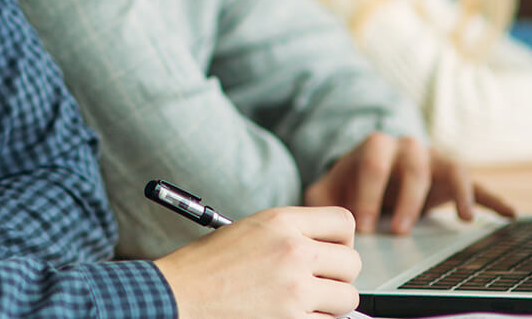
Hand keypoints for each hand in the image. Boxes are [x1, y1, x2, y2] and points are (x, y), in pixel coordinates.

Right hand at [154, 205, 359, 318]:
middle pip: (351, 263)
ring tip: (303, 302)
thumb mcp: (251, 230)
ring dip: (331, 304)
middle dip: (338, 276)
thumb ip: (291, 233)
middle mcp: (293, 251)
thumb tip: (326, 250)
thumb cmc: (207, 265)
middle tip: (317, 283)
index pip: (344, 222)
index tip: (332, 253)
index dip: (341, 240)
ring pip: (347, 298)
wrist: (179, 294)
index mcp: (282, 221)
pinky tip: (292, 315)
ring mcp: (295, 289)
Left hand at [303, 132, 514, 234]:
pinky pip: (477, 181)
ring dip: (457, 191)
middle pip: (412, 162)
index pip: (372, 161)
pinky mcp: (452, 177)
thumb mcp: (328, 191)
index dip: (367, 193)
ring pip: (450, 165)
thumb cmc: (348, 188)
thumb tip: (311, 216)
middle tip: (397, 231)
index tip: (363, 226)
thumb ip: (317, 199)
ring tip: (465, 218)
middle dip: (406, 197)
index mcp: (373, 146)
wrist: (370, 178)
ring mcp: (433, 160)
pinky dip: (493, 196)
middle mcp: (406, 147)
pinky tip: (508, 215)